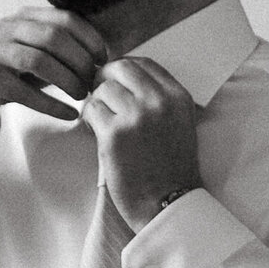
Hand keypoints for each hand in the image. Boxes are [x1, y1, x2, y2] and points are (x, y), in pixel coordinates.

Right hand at [0, 6, 108, 123]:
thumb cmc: (10, 71)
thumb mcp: (33, 50)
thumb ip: (59, 48)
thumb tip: (101, 57)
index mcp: (22, 16)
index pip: (63, 18)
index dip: (89, 37)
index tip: (103, 58)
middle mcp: (4, 27)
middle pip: (53, 37)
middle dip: (79, 60)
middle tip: (93, 80)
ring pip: (38, 61)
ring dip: (67, 80)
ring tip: (82, 95)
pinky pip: (24, 93)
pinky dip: (52, 105)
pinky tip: (69, 114)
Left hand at [81, 58, 200, 230]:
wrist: (168, 204)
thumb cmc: (171, 168)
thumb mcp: (179, 123)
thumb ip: (158, 98)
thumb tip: (123, 77)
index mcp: (178, 97)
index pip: (144, 63)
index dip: (124, 69)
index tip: (115, 82)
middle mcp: (159, 101)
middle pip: (120, 68)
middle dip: (105, 79)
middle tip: (101, 97)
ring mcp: (137, 116)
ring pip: (103, 89)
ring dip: (97, 103)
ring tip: (102, 123)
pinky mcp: (115, 134)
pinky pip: (91, 110)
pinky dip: (89, 120)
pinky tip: (97, 133)